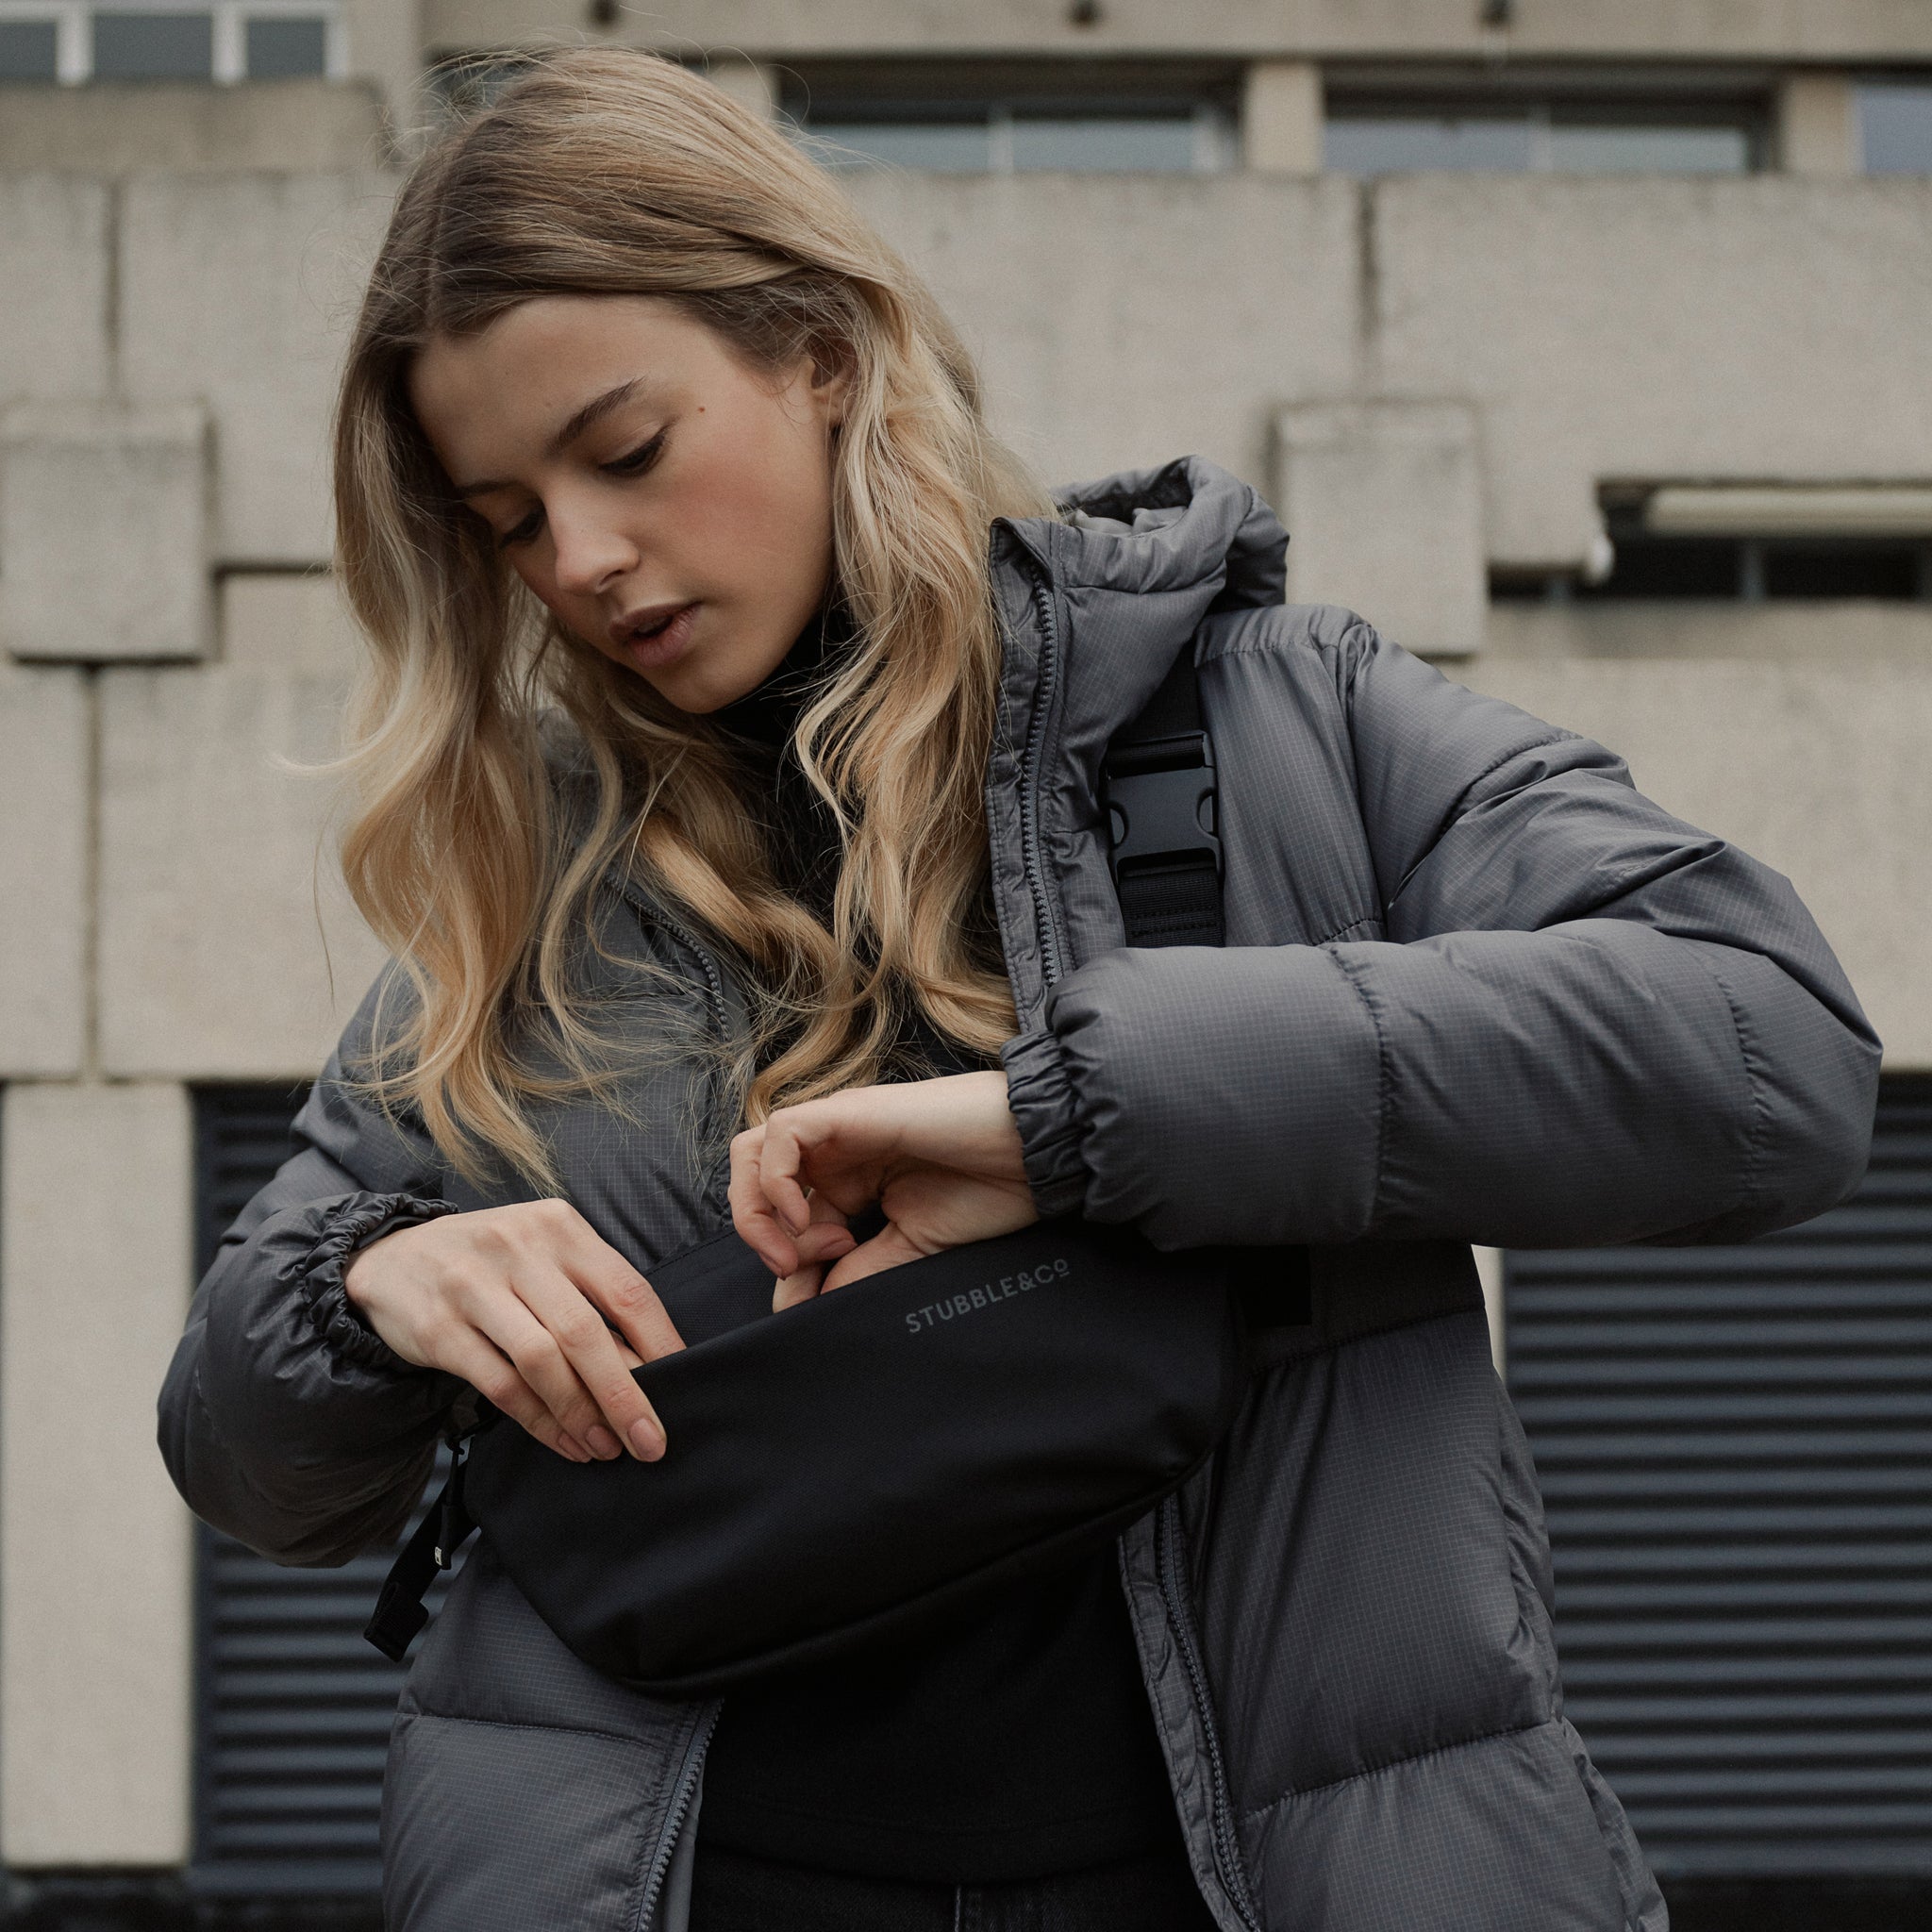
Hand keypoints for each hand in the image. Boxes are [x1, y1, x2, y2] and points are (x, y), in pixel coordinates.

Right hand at [343, 1200, 682, 1463]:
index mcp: (560, 1227)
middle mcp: (519, 1249)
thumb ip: (590, 1296)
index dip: (660, 1344)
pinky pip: (501, 1384)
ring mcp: (474, 1287)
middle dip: (624, 1395)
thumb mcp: (543, 1255)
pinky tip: (564, 1441)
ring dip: (580, 1413)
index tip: (683, 1385)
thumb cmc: (491, 1263)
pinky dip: (539, 1420)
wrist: (391, 1258)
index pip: (626, 1290)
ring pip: (543, 1362)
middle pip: (586, 1332)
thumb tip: (648, 1367)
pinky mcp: (439, 1328)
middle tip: (650, 1441)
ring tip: (605, 1447)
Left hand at [730, 1070, 1038, 1306]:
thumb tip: (799, 1307)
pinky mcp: (847, 1110)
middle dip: (755, 1232)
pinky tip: (810, 1221)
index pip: (781, 1217)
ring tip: (792, 1247)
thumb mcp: (909, 1246)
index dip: (784, 1263)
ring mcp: (837, 1126)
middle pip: (750, 1178)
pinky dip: (777, 1182)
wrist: (1033, 1154)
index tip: (815, 1296)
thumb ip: (856, 1270)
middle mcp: (833, 1150)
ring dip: (756, 1207)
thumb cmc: (987, 1191)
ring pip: (751, 1151)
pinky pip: (781, 1134)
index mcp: (848, 1180)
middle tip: (789, 1271)